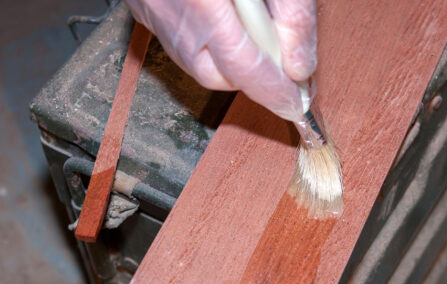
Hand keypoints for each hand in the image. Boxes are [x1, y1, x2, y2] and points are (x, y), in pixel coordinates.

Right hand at [125, 0, 316, 121]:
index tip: (294, 105)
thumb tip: (300, 66)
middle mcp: (170, 8)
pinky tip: (223, 20)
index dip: (272, 91)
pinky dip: (206, 43)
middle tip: (276, 58)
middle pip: (215, 74)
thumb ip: (292, 15)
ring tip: (249, 31)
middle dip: (250, 75)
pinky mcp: (142, 9)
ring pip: (194, 62)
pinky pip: (177, 43)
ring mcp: (150, 11)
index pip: (243, 66)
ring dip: (228, 59)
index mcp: (204, 0)